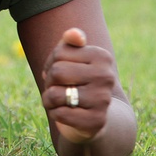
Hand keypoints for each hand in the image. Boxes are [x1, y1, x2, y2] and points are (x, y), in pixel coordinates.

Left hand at [41, 28, 115, 143]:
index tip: (59, 71)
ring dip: (48, 99)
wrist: (93, 115)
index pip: (59, 53)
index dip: (50, 63)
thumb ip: (71, 42)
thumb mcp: (72, 58)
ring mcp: (103, 99)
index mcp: (102, 56)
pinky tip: (64, 113)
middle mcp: (106, 76)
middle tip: (56, 87)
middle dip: (48, 81)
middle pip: (56, 72)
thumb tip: (74, 34)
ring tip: (57, 100)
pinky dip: (55, 113)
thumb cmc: (77, 81)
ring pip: (55, 94)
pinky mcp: (96, 121)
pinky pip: (60, 114)